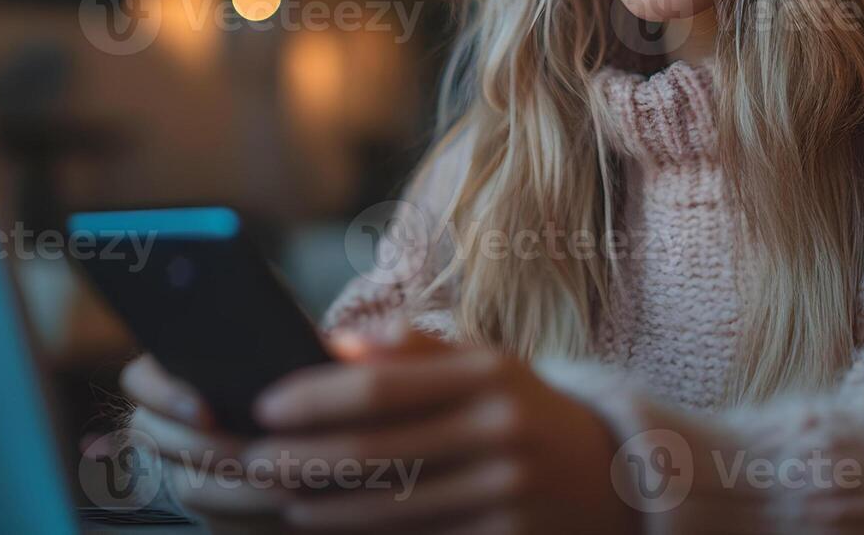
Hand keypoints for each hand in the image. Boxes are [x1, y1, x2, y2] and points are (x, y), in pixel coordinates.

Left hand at [120, 329, 638, 533]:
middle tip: (253, 463)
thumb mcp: (485, 364)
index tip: (263, 405)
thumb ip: (413, 351)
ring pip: (389, 510)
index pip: (380, 388)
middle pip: (376, 453)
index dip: (313, 399)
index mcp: (489, 374)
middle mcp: (501, 431)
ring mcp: (507, 493)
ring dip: (324, 508)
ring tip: (284, 500)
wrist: (611, 477)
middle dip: (302, 461)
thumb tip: (335, 346)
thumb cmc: (522, 410)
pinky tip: (332, 529)